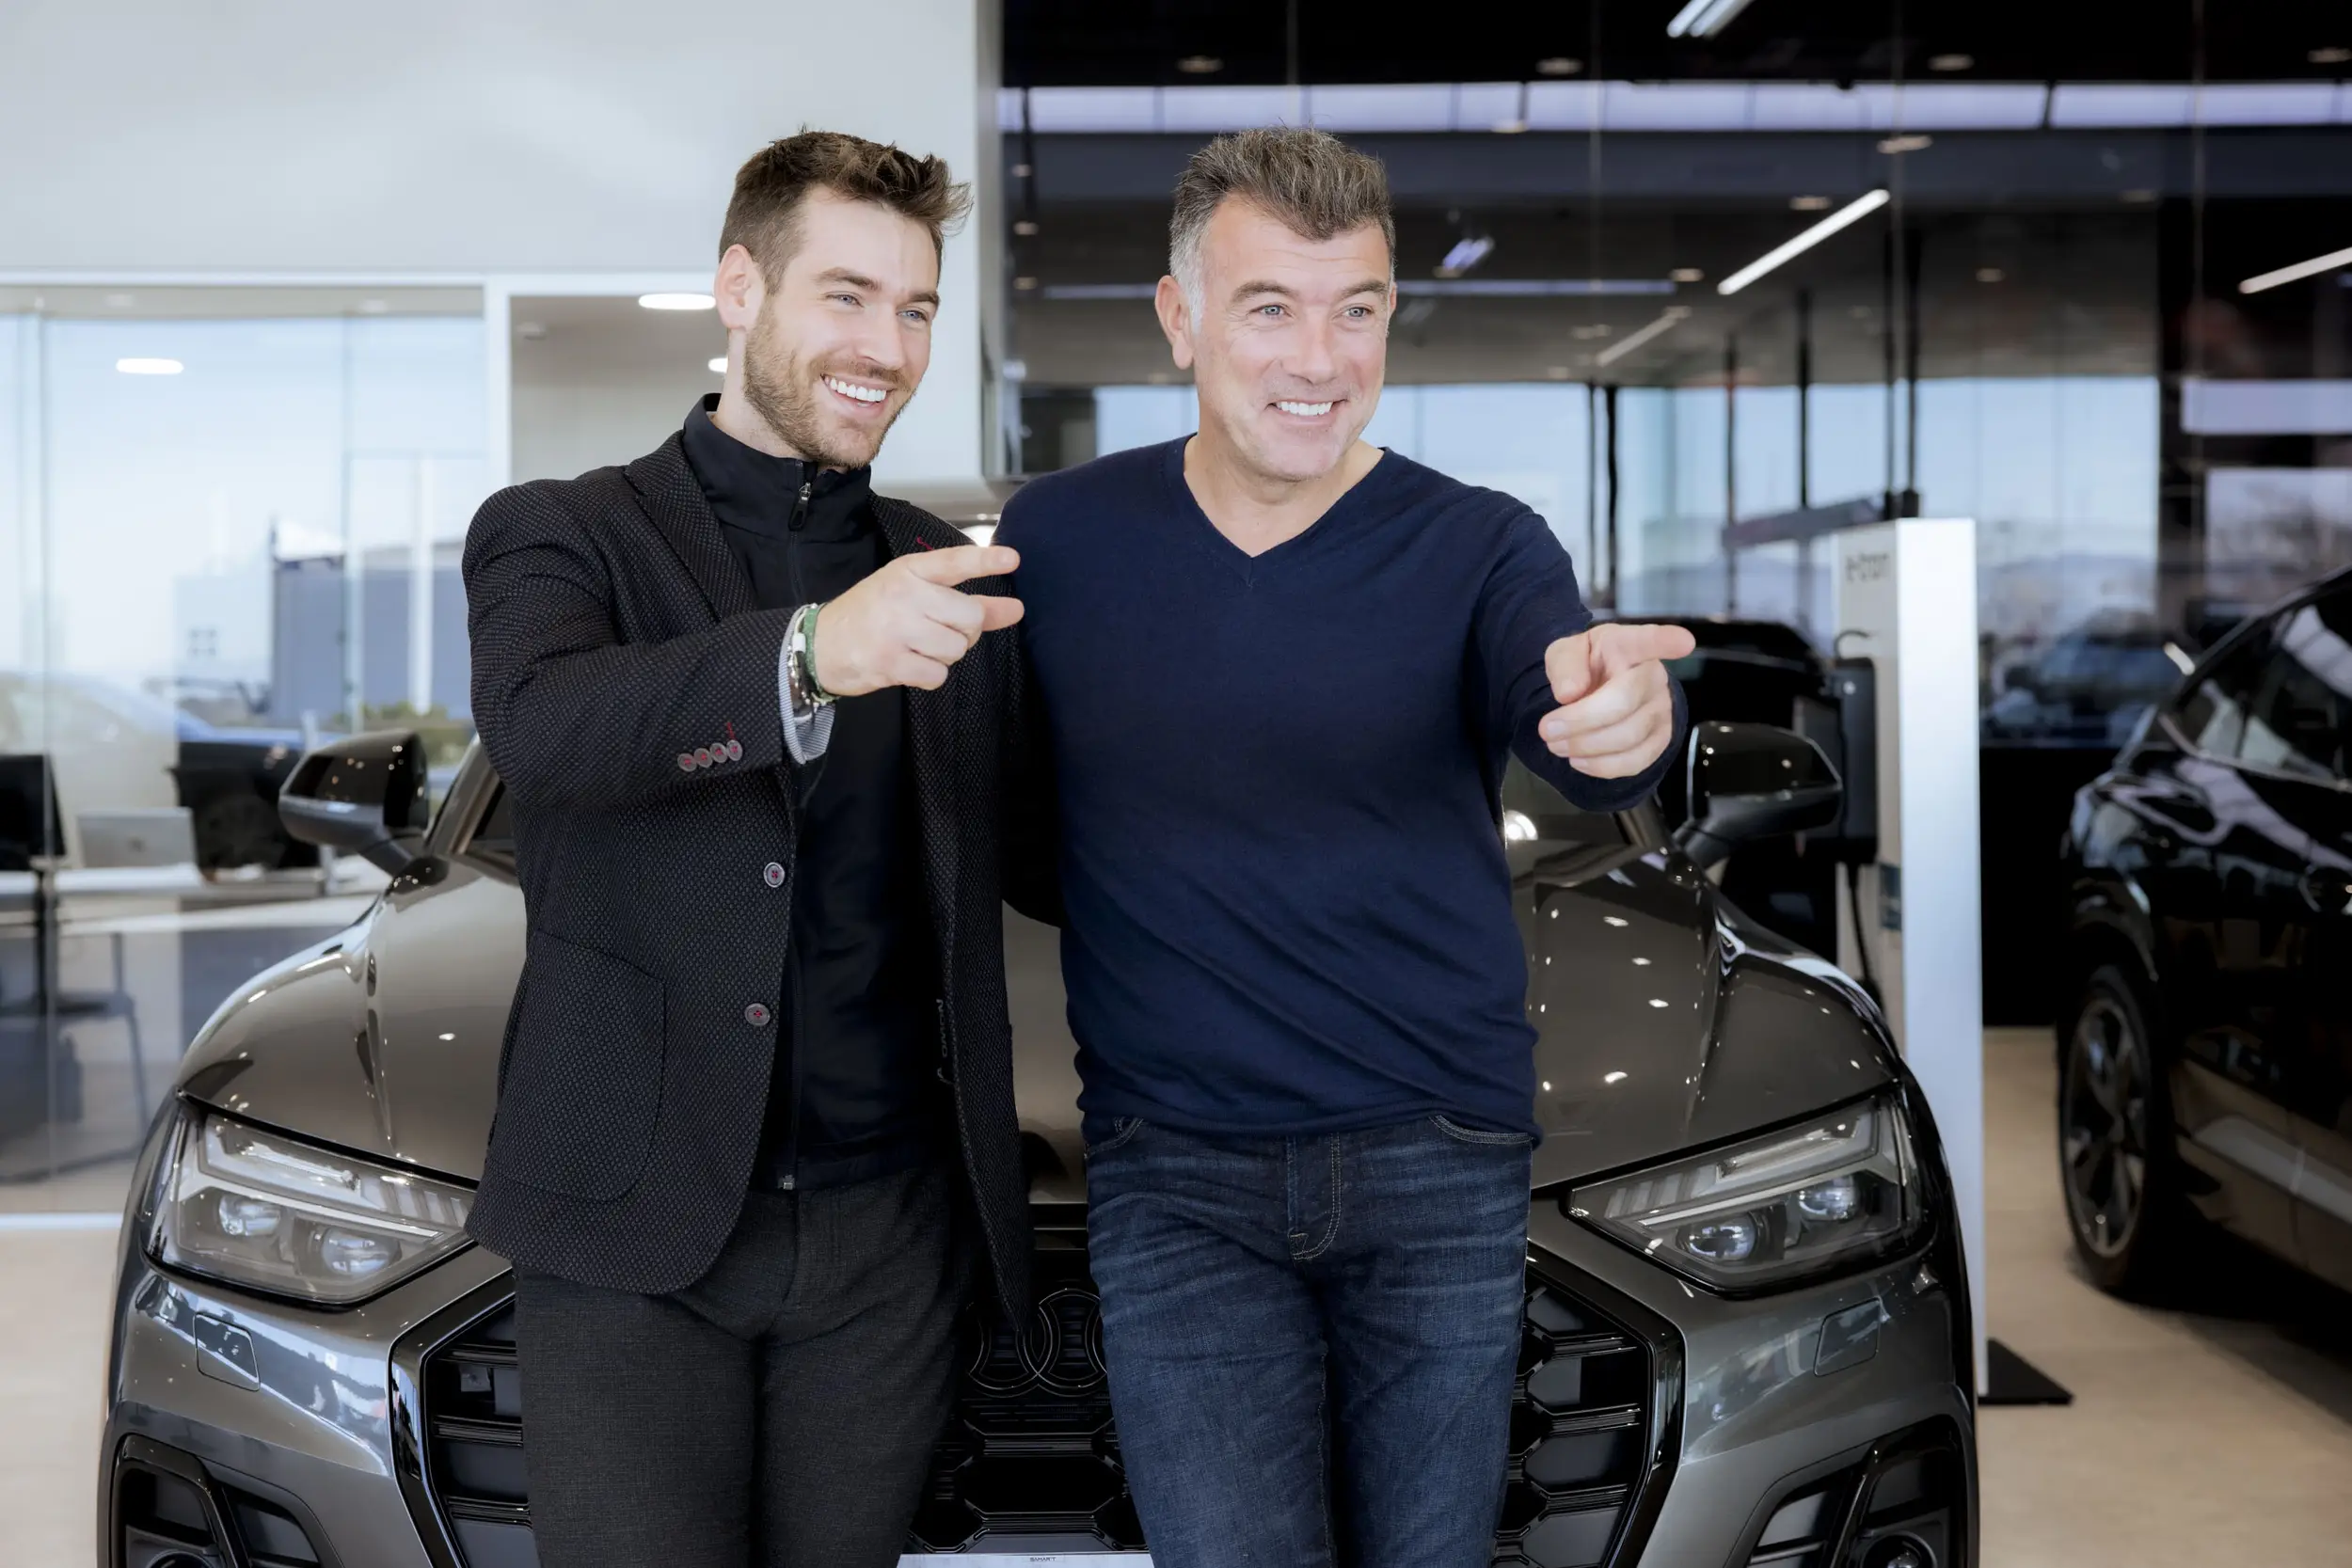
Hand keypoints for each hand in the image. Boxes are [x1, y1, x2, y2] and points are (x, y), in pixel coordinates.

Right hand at [813, 545, 1023, 695]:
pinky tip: (910, 664)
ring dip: (946, 655)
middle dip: (965, 630)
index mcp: (908, 571)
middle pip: (969, 617)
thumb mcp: (913, 595)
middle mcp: (904, 595)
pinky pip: (939, 675)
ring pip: (957, 648)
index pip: (953, 562)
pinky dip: (930, 675)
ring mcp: (896, 629)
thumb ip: (967, 600)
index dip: (985, 560)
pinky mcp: (891, 662)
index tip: (1012, 558)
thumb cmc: (872, 615)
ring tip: (919, 647)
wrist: (820, 644)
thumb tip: (1016, 610)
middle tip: (939, 630)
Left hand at [1537, 622, 1695, 777]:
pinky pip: (1635, 761)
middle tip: (1546, 730)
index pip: (1649, 641)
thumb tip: (1569, 693)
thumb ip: (1564, 665)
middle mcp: (1653, 676)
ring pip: (1628, 737)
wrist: (1594, 692)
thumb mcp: (1564, 654)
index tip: (1684, 641)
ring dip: (1586, 746)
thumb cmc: (1584, 667)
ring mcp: (1662, 710)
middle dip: (1580, 721)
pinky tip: (1579, 760)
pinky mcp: (1660, 741)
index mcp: (1629, 645)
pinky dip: (1601, 766)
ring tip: (1556, 745)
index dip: (1667, 641)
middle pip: (1623, 702)